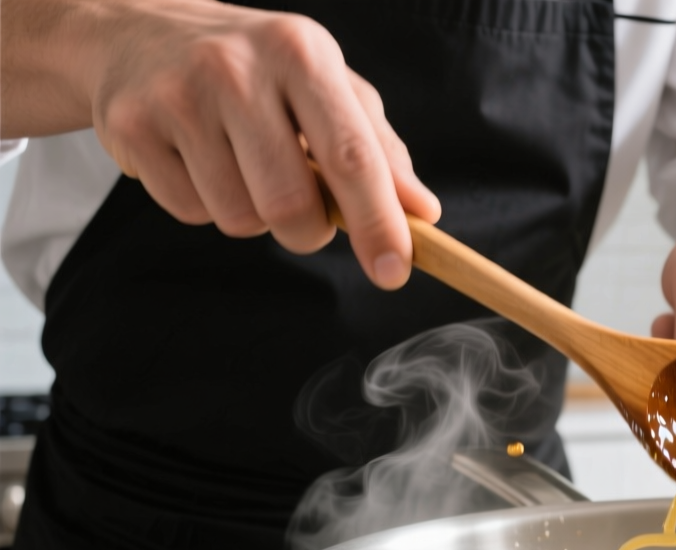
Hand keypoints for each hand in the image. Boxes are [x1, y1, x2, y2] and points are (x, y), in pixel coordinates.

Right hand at [2, 0, 437, 288]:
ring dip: (254, 215)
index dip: (378, 223)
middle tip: (304, 209)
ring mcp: (177, 97)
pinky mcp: (131, 127)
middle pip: (291, 205)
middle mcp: (236, 69)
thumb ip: (379, 149)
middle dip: (308, 231)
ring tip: (243, 165)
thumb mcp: (327, 87)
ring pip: (240, 218)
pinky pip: (191, 213)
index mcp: (301, 54)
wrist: (139, 31)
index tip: (394, 271)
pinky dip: (207, 205)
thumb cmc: (259, 69)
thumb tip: (423, 211)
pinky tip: (199, 160)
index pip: (351, 156)